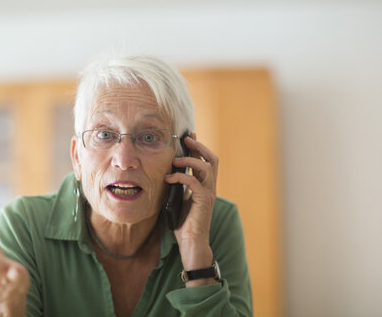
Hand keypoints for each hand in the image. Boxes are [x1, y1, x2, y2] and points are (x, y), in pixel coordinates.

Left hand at [164, 134, 218, 286]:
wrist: (192, 243)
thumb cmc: (185, 224)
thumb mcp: (181, 200)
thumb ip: (180, 187)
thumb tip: (169, 173)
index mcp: (205, 186)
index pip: (206, 161)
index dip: (199, 147)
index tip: (188, 137)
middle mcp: (210, 187)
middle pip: (212, 159)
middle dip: (199, 146)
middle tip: (186, 139)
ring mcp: (208, 193)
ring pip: (206, 166)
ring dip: (190, 160)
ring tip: (176, 160)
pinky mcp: (204, 201)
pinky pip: (194, 181)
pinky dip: (181, 176)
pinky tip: (169, 178)